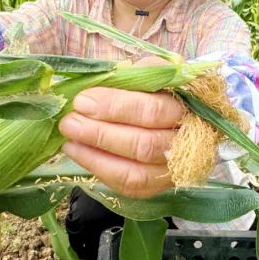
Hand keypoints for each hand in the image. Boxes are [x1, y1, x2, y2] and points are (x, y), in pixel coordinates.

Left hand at [58, 59, 185, 197]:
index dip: (114, 107)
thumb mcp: (154, 73)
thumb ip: (133, 76)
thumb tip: (97, 85)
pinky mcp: (160, 185)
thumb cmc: (163, 91)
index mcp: (189, 107)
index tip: (82, 101)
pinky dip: (102, 171)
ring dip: (97, 157)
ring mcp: (175, 168)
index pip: (151, 111)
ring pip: (137, 172)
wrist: (183, 120)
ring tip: (69, 141)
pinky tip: (80, 154)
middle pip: (144, 144)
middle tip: (69, 122)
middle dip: (101, 134)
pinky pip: (130, 186)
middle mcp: (187, 142)